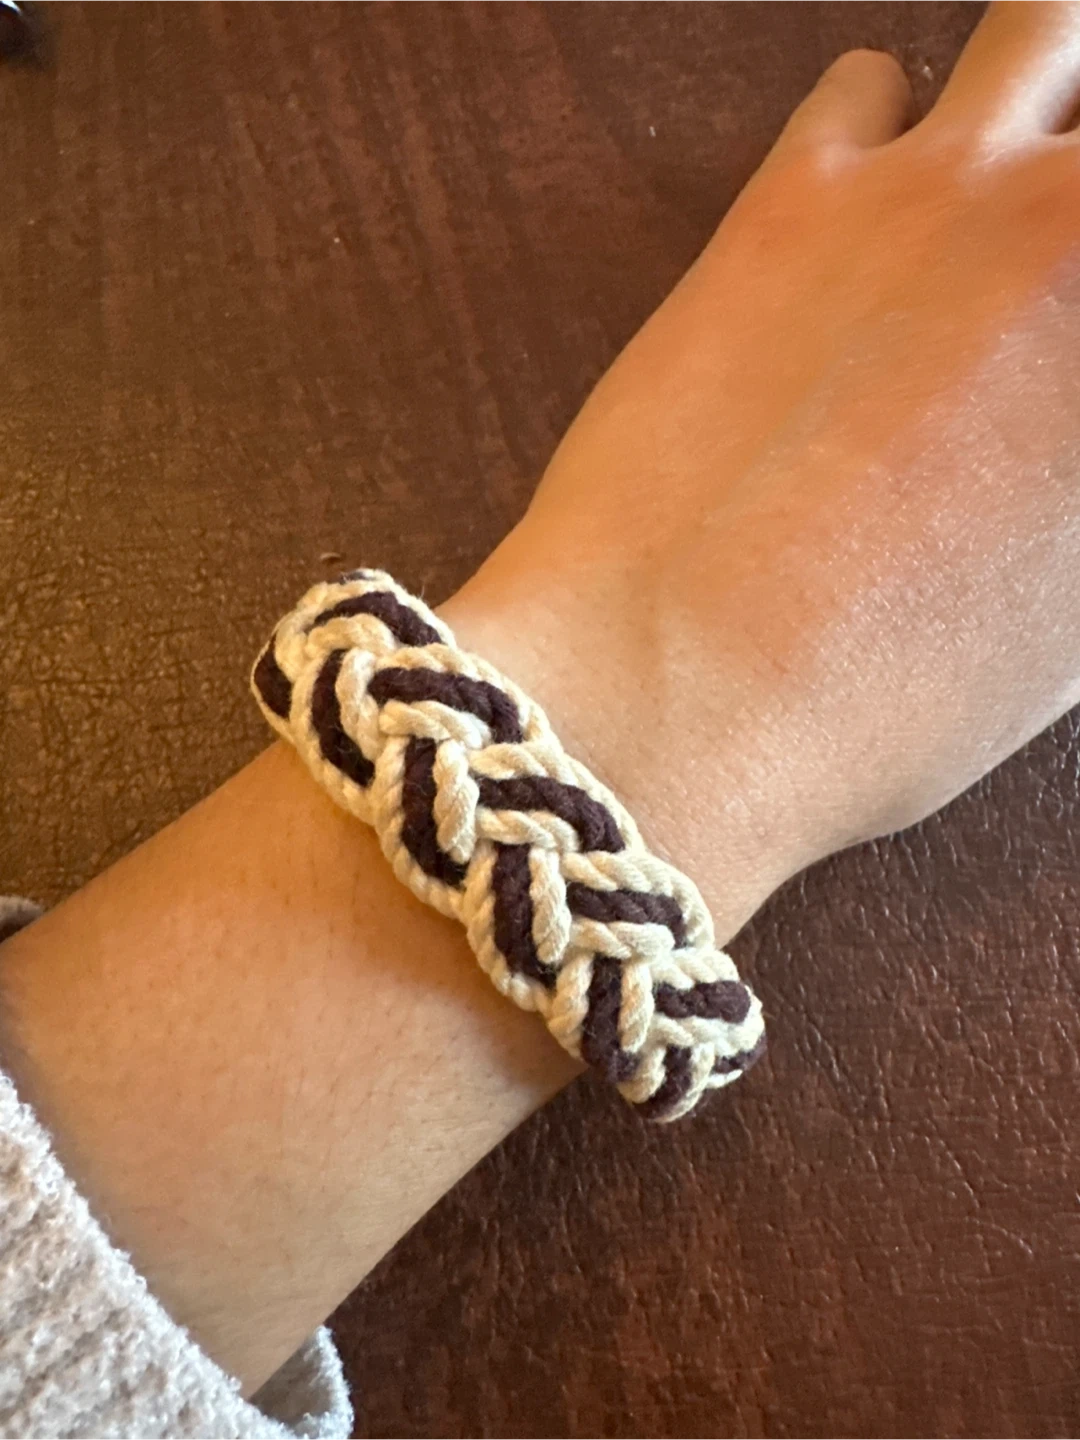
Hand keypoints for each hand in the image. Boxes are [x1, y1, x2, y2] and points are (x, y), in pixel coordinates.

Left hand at [441, 1, 1079, 941]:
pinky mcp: (794, 197)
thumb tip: (1061, 423)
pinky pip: (867, 85)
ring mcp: (936, 188)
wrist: (676, 684)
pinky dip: (884, 133)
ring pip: (1045, 33)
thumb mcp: (1069, 614)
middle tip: (1050, 277)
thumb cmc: (878, 692)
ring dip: (1043, 103)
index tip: (1068, 377)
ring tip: (1005, 204)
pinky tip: (868, 218)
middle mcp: (1067, 229)